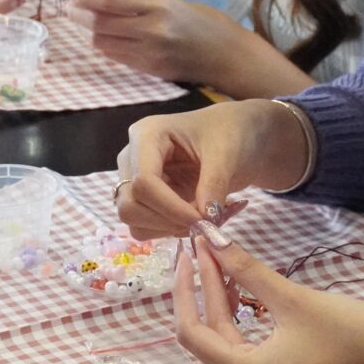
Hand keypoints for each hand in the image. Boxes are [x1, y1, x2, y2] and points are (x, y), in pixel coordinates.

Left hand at [65, 0, 257, 85]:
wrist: (227, 55)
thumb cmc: (203, 22)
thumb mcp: (172, 1)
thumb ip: (140, 3)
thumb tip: (104, 2)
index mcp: (158, 4)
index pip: (110, 1)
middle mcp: (151, 28)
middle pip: (101, 23)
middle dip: (80, 15)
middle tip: (69, 9)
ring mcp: (149, 52)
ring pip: (104, 42)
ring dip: (90, 33)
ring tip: (82, 23)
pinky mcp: (149, 70)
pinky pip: (117, 57)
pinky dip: (105, 47)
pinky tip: (102, 39)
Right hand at [114, 99, 306, 237]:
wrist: (233, 135)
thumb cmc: (227, 133)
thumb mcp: (227, 153)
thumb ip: (214, 184)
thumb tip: (206, 219)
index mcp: (147, 135)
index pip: (143, 181)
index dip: (171, 207)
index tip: (203, 219)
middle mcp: (132, 157)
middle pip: (129, 205)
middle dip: (167, 221)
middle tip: (202, 222)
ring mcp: (133, 179)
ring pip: (133, 220)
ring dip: (168, 229)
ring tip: (202, 218)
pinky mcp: (143, 198)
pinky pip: (143, 227)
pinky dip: (169, 231)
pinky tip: (193, 218)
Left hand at [174, 236, 363, 363]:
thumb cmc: (352, 328)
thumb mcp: (292, 296)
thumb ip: (244, 269)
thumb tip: (210, 236)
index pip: (193, 335)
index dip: (186, 291)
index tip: (190, 255)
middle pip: (204, 353)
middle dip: (204, 306)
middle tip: (211, 261)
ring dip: (220, 326)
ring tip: (230, 282)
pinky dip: (240, 344)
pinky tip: (250, 309)